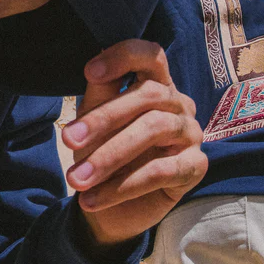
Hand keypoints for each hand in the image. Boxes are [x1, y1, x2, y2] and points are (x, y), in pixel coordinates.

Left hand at [61, 40, 207, 247]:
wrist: (110, 208)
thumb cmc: (103, 151)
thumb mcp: (94, 121)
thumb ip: (99, 95)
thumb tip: (94, 67)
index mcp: (155, 83)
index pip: (150, 55)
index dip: (123, 57)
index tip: (89, 72)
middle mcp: (178, 103)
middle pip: (149, 94)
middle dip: (104, 118)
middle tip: (68, 140)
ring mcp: (190, 133)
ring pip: (154, 130)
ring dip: (109, 156)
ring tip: (77, 178)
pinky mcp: (195, 167)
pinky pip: (162, 171)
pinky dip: (123, 186)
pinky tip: (94, 199)